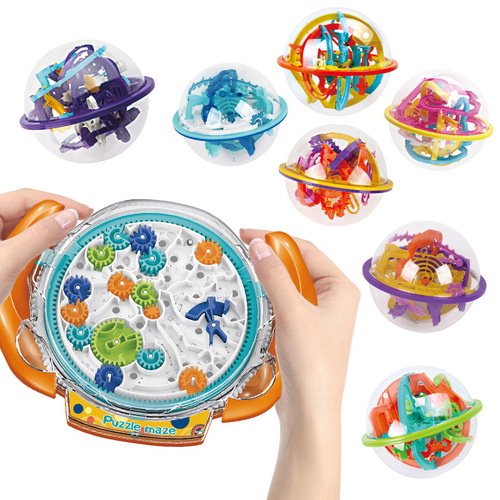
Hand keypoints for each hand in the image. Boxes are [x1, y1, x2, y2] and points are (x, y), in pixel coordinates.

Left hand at [0, 189, 92, 305]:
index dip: (58, 203)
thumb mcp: (8, 260)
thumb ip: (39, 236)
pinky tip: (39, 266)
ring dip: (42, 242)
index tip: (82, 212)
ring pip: (25, 233)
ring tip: (55, 253)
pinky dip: (33, 257)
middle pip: (27, 214)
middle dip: (51, 223)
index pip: (27, 198)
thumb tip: (67, 218)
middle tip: (73, 233)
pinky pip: (20, 251)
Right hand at [240, 229, 359, 499]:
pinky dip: (270, 296)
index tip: (247, 234)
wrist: (310, 411)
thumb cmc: (312, 363)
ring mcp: (320, 315)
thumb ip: (275, 276)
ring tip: (244, 269)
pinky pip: (286, 302)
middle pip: (299, 265)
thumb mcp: (292, 313)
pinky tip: (254, 295)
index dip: (276, 239)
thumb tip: (259, 244)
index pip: (306, 250)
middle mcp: (333, 298)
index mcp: (341, 288)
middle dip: (271, 256)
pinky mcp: (305, 330)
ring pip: (291, 284)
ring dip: (269, 276)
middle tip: (242, 249)